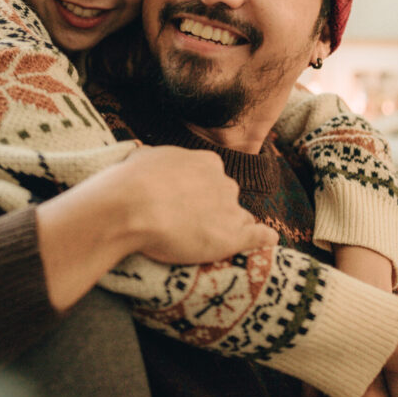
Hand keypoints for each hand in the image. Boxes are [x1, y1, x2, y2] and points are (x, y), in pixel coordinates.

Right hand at [115, 144, 278, 263]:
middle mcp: (224, 182)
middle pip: (227, 196)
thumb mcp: (143, 156)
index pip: (213, 176)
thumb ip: (154, 158)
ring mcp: (230, 209)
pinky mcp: (233, 236)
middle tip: (191, 222)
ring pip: (240, 218)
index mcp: (206, 162)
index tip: (186, 201)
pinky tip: (266, 241)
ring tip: (212, 239)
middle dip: (215, 208)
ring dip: (231, 226)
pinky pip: (259, 236)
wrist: (133, 206)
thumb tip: (147, 155)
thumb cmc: (131, 181)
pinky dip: (262, 238)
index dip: (200, 191)